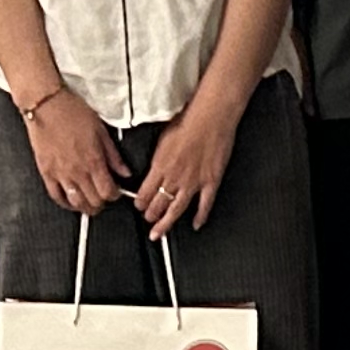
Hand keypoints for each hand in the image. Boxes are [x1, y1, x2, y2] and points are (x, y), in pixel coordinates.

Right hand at [21, 88, 129, 216]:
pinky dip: (66, 203)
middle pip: (94, 201)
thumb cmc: (73, 112)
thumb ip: (113, 155)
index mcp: (94, 160)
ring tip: (91, 203)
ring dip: (86, 207)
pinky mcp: (46, 172)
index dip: (115, 195)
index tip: (116, 191)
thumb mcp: (101, 130)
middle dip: (102, 202)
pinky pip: (56, 196)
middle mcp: (78, 171)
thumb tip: (126, 173)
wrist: (46, 105)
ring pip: (76, 203)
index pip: (108, 191)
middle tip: (104, 195)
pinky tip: (72, 201)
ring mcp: (60, 174)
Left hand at [133, 92, 243, 233]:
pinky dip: (200, 216)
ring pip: (177, 209)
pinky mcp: (211, 181)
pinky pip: (204, 204)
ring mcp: (193, 182)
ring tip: (160, 232)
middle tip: (148, 220)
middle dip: (151, 215)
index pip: (145, 192)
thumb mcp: (162, 137)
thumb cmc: (188, 120)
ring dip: (166, 223)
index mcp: (160, 166)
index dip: (140, 202)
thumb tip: (153, 166)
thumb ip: (158, 157)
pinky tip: (196, 224)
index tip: (139, 206)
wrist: (211, 117)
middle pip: (159, 204)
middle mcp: (174, 177)